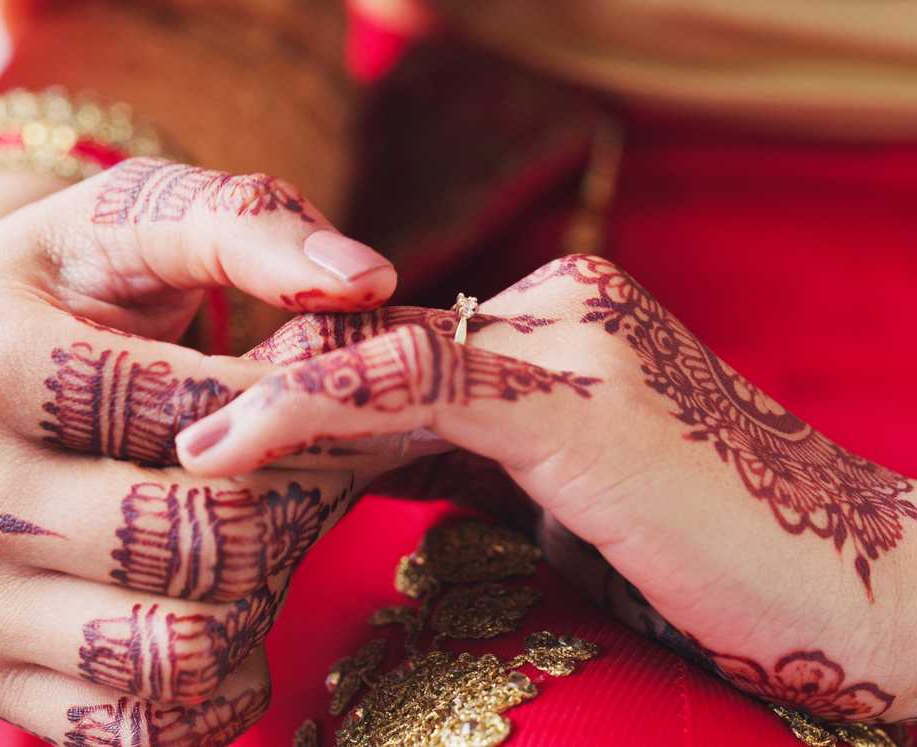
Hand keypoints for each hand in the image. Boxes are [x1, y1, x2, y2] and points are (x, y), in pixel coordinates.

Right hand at [0, 158, 395, 743]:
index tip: (336, 390)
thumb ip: (245, 224)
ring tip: (273, 527)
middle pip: (205, 538)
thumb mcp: (125, 221)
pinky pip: (145, 725)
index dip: (302, 402)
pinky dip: (217, 681)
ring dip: (267, 594)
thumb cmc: (44, 294)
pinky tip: (227, 605)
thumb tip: (370, 280)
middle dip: (300, 498)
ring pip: (182, 649)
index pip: (199, 410)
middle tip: (328, 462)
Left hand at [178, 254, 916, 722]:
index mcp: (555, 332)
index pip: (402, 349)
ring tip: (188, 450)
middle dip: (279, 394)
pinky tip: (237, 444)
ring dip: (277, 397)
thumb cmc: (706, 561)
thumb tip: (380, 475)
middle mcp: (562, 308)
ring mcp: (573, 338)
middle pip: (380, 338)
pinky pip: (418, 381)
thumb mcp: (562, 501)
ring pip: (384, 347)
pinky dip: (318, 408)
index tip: (228, 447)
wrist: (850, 589)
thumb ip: (477, 465)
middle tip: (179, 441)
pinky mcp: (577, 393)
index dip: (311, 398)